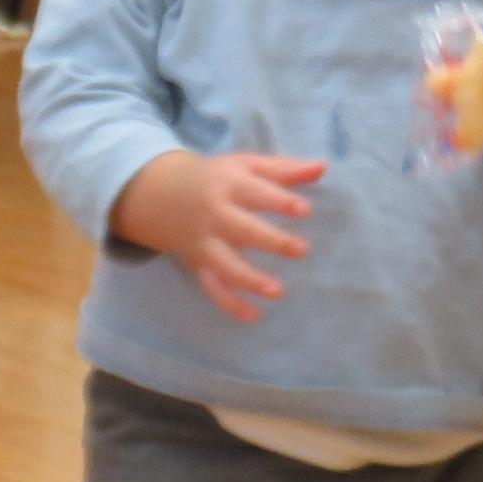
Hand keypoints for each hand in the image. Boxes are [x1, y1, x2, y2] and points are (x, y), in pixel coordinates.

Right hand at [115, 150, 322, 323]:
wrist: (160, 195)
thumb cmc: (216, 180)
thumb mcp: (245, 165)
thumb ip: (284, 169)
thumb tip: (323, 167)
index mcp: (229, 186)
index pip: (256, 193)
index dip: (279, 201)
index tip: (304, 210)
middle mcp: (215, 215)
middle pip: (242, 230)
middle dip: (271, 241)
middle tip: (301, 250)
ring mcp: (205, 243)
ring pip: (225, 264)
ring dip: (249, 280)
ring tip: (277, 291)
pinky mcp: (199, 265)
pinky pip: (212, 288)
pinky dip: (230, 304)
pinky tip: (254, 316)